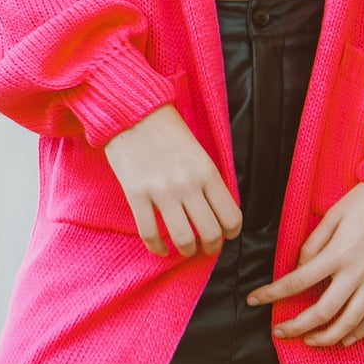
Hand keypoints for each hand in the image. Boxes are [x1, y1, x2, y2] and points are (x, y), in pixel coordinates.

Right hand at [103, 103, 242, 257]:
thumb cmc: (167, 131)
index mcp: (207, 172)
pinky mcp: (136, 195)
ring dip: (187, 251)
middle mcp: (188, 184)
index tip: (226, 235)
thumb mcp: (198, 152)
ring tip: (185, 249)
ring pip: (183, 238)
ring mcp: (161, 191)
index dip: (231, 233)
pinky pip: (150, 234)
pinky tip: (161, 249)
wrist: (132, 112)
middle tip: (207, 248)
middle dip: (212, 247)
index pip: (231, 216)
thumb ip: (209, 180)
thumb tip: (217, 211)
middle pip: (210, 233)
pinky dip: (157, 248)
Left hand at [247, 181, 363, 345]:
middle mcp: (357, 272)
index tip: (255, 300)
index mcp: (338, 252)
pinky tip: (346, 339)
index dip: (273, 294)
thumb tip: (300, 268)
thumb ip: (313, 244)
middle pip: (323, 311)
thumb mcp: (333, 214)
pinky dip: (360, 332)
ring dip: (327, 337)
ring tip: (310, 341)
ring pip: (350, 322)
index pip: (298, 281)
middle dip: (297, 326)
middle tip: (280, 332)